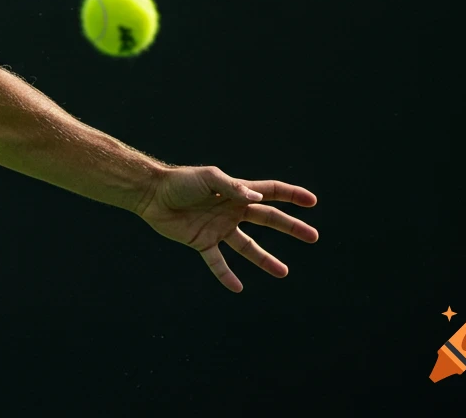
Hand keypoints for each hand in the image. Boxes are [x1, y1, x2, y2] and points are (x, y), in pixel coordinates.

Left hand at [135, 166, 318, 292]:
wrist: (152, 194)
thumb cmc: (180, 181)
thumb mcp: (208, 178)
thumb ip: (232, 187)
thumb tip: (257, 198)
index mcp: (236, 192)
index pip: (270, 192)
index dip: (291, 195)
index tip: (312, 201)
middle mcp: (231, 211)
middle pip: (267, 219)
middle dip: (291, 227)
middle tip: (313, 237)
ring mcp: (218, 228)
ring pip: (247, 247)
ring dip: (265, 259)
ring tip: (284, 272)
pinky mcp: (201, 243)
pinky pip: (217, 262)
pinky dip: (226, 275)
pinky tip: (238, 287)